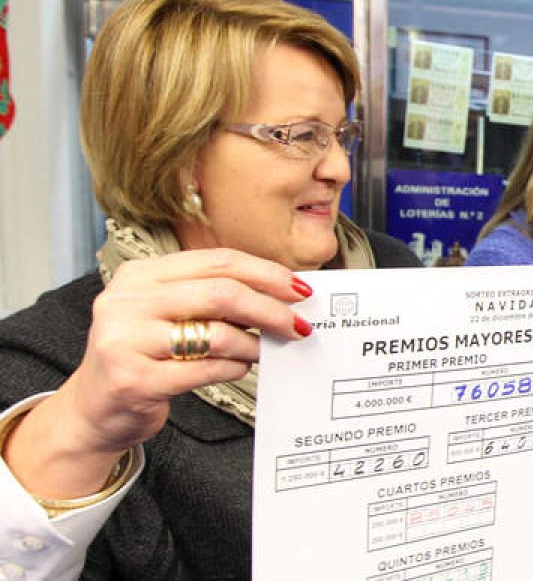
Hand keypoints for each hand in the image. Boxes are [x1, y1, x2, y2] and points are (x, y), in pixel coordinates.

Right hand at [4, 248, 311, 498]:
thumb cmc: (142, 356)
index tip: (299, 288)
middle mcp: (127, 303)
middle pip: (221, 293)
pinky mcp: (135, 381)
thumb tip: (279, 293)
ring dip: (253, 343)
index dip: (265, 272)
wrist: (95, 410)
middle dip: (269, 308)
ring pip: (216, 333)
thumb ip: (209, 297)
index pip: (216, 260)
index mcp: (139, 276)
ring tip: (265, 351)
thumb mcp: (164, 313)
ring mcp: (126, 342)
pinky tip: (240, 368)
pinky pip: (205, 369)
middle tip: (297, 324)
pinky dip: (233, 368)